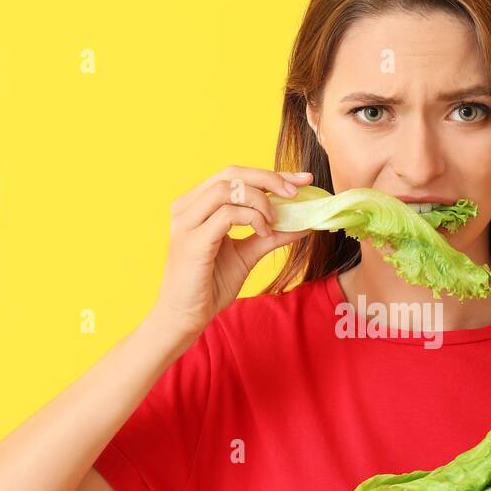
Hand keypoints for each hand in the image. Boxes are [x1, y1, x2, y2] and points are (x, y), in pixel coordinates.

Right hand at [146, 165, 312, 337]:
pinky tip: (263, 233)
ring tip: (273, 223)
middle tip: (295, 194)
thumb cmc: (211, 284)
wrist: (187, 316)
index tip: (302, 180)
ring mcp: (186, 222)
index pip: (235, 176)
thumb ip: (271, 235)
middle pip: (232, 174)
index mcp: (196, 204)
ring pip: (229, 189)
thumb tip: (303, 222)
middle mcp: (187, 207)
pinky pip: (227, 214)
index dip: (270, 174)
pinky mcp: (192, 241)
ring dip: (260, 202)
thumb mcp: (248, 254)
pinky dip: (253, 219)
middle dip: (269, 179)